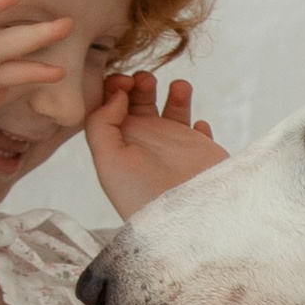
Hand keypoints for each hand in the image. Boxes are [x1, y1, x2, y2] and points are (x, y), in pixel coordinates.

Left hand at [87, 69, 229, 221]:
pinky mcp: (201, 151)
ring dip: (176, 91)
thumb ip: (102, 123)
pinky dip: (200, 122)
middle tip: (144, 80)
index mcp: (119, 141)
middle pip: (140, 99)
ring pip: (174, 107)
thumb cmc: (140, 197)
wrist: (182, 223)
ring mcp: (175, 144)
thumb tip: (117, 93)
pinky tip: (199, 126)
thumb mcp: (108, 161)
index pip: (111, 104)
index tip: (123, 82)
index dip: (114, 86)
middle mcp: (146, 141)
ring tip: (179, 88)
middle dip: (141, 82)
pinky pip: (201, 128)